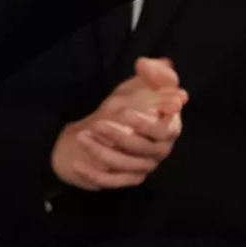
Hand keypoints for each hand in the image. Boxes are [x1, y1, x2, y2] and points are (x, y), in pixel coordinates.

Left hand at [52, 57, 185, 190]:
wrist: (103, 127)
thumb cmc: (128, 105)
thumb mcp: (139, 85)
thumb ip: (152, 73)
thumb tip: (151, 64)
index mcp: (167, 128)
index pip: (165, 131)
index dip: (147, 125)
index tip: (126, 113)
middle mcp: (158, 150)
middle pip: (143, 149)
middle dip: (119, 136)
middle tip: (98, 124)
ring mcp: (142, 167)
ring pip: (124, 164)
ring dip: (102, 152)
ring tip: (83, 137)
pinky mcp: (124, 179)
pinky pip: (110, 182)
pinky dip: (93, 175)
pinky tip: (77, 165)